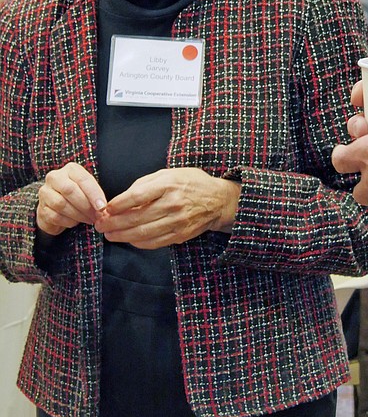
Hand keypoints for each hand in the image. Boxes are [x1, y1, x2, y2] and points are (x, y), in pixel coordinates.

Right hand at [37, 162, 106, 235]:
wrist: (56, 207)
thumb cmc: (77, 195)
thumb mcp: (86, 189)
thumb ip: (94, 194)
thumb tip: (102, 208)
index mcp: (70, 169)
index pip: (83, 179)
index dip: (94, 194)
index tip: (102, 207)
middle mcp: (54, 178)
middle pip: (70, 190)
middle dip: (86, 206)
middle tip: (96, 216)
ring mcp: (45, 193)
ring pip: (62, 204)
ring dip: (78, 215)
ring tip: (88, 220)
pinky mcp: (41, 209)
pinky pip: (55, 216)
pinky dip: (68, 222)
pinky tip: (75, 222)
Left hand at [95, 168, 240, 248]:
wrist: (218, 200)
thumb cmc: (190, 183)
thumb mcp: (169, 173)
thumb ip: (145, 184)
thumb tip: (122, 199)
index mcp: (168, 184)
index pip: (137, 196)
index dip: (117, 205)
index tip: (105, 208)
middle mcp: (173, 203)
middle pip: (136, 217)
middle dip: (114, 223)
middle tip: (100, 225)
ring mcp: (177, 221)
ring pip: (143, 233)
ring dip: (122, 236)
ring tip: (109, 234)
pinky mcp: (180, 235)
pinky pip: (154, 242)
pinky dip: (138, 242)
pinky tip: (129, 239)